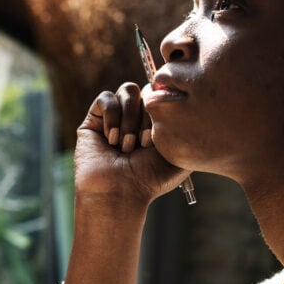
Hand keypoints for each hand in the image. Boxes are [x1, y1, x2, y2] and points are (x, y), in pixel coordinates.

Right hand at [74, 82, 188, 210]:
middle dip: (148, 119)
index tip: (159, 139)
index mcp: (157, 124)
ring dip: (130, 119)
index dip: (163, 110)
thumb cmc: (150, 180)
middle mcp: (137, 118)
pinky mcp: (94, 120)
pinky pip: (106, 98)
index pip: (164, 96)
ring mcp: (115, 117)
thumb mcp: (181, 156)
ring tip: (126, 146)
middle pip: (147, 91)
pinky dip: (112, 117)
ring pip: (128, 90)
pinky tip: (112, 140)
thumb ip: (190, 130)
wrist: (119, 193)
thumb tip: (187, 104)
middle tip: (143, 146)